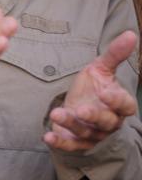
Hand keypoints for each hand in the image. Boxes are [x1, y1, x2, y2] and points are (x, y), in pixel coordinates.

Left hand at [45, 31, 138, 151]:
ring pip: (86, 132)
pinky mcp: (76, 142)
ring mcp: (93, 134)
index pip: (125, 105)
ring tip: (56, 113)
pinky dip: (60, 143)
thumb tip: (131, 33)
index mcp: (119, 104)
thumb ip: (114, 54)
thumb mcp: (101, 69)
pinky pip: (70, 145)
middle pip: (106, 122)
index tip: (104, 92)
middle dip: (94, 117)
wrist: (77, 107)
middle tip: (80, 110)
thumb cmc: (93, 88)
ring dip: (71, 124)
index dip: (117, 100)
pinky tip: (48, 137)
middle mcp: (109, 122)